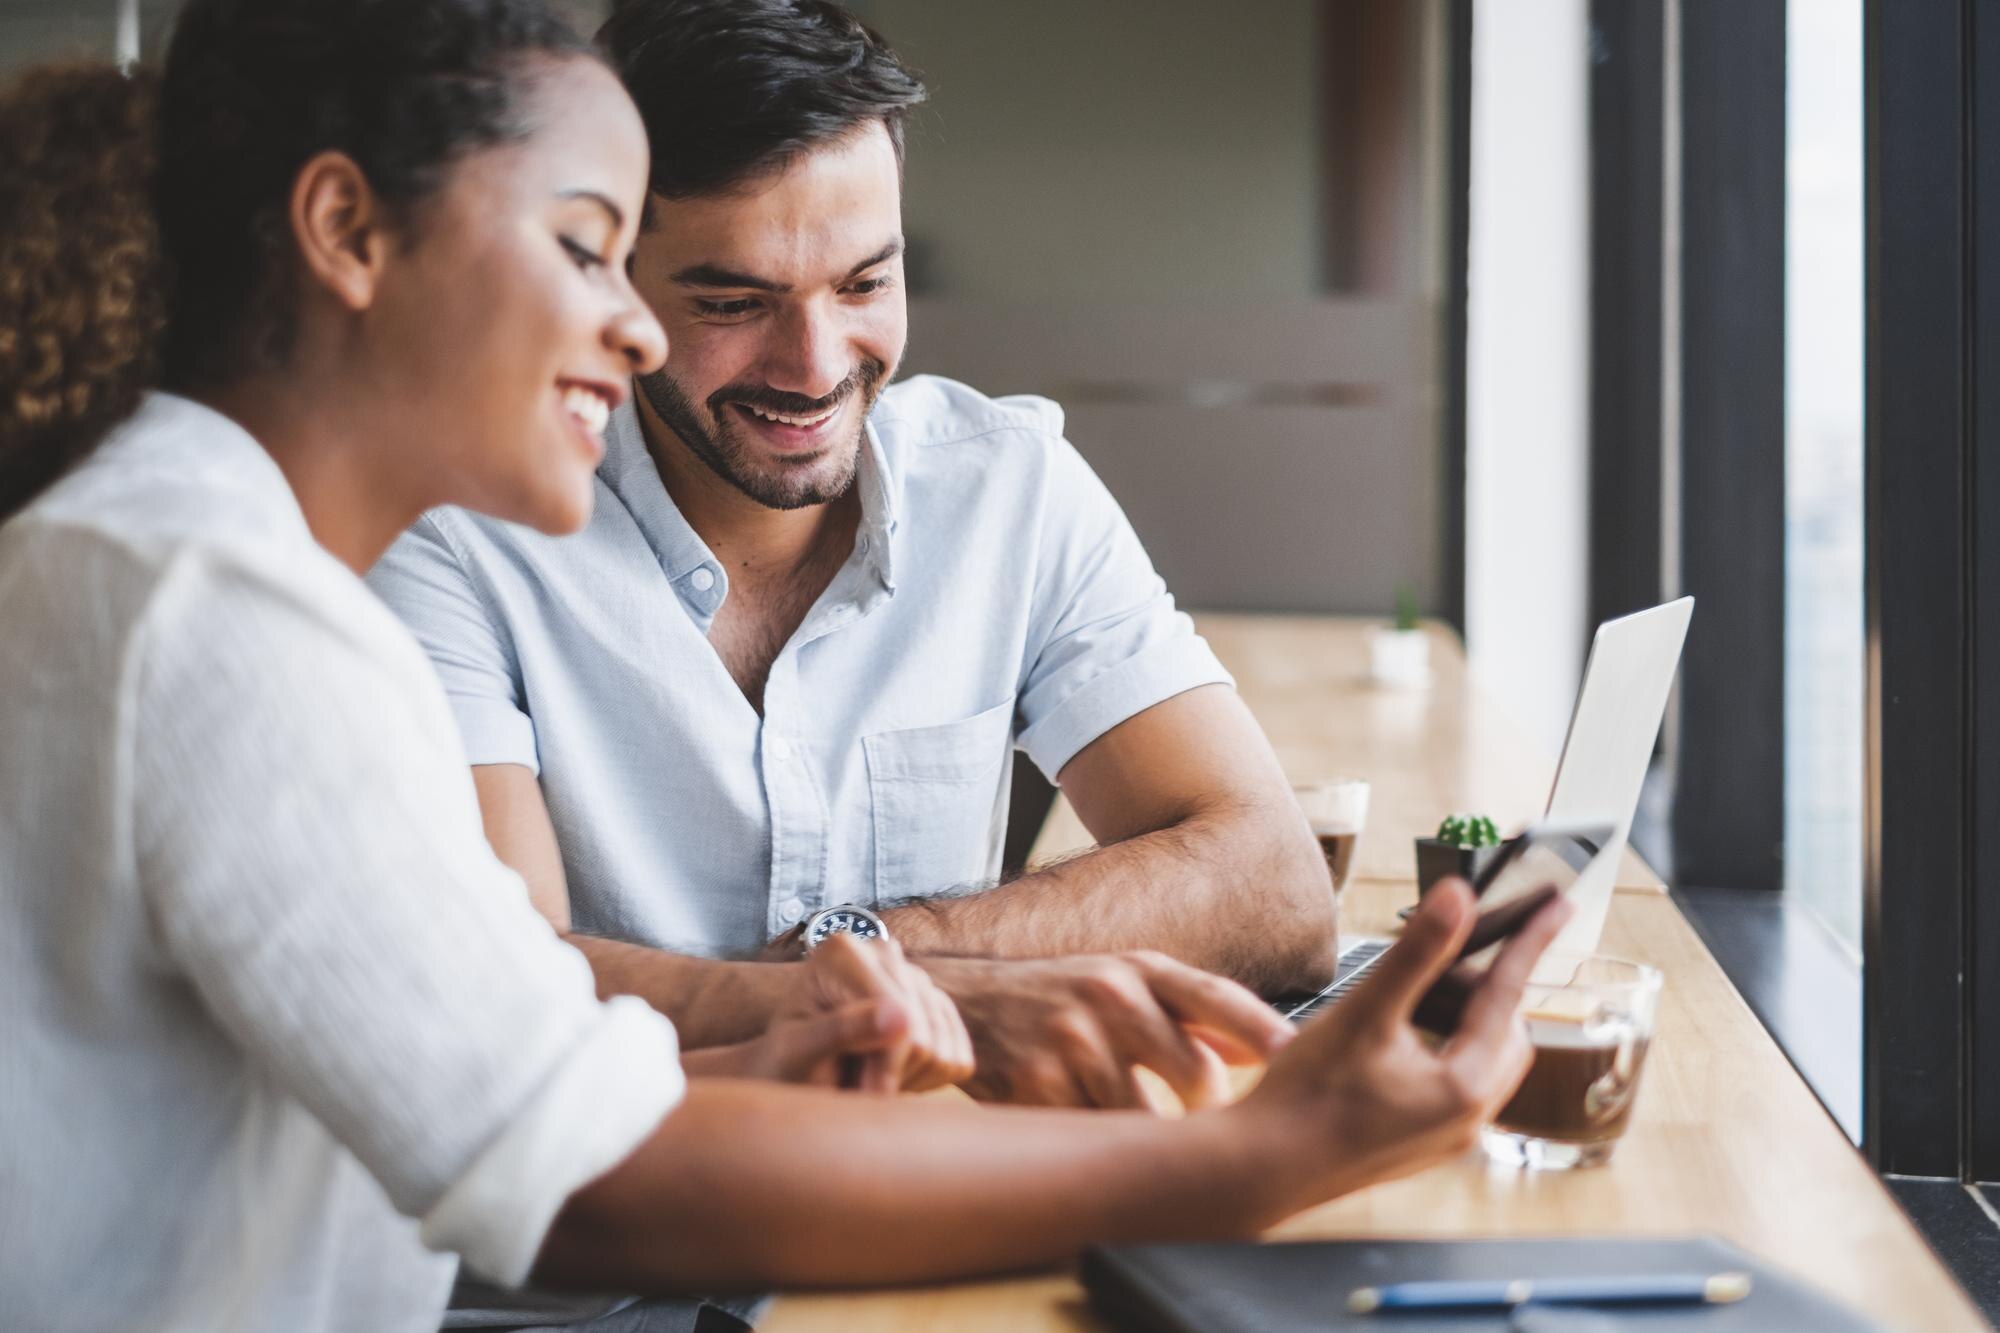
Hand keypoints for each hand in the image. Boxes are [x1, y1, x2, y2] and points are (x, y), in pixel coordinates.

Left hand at [752, 933, 971, 1092]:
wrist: (797, 1077)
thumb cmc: (786, 1066)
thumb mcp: (798, 1052)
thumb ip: (841, 1031)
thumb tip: (903, 1018)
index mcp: (844, 952)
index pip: (895, 1018)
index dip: (882, 1070)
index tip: (858, 1098)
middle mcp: (885, 953)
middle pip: (924, 1036)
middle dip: (889, 1076)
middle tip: (852, 1087)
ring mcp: (917, 978)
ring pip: (945, 1051)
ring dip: (905, 1081)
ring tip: (865, 1077)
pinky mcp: (939, 1008)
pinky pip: (959, 1060)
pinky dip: (927, 1081)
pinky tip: (889, 1073)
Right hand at [920, 952, 1295, 1109]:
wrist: (959, 997)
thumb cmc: (1057, 994)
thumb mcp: (1122, 980)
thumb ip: (1190, 1012)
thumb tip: (1271, 1045)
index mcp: (1142, 969)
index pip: (1220, 1000)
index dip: (1266, 1035)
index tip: (1301, 1066)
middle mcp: (1111, 995)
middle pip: (1199, 1079)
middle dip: (1202, 1113)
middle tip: (1189, 1125)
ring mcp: (1073, 1039)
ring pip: (1146, 1120)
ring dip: (1139, 1134)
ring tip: (1118, 1123)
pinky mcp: (1035, 1082)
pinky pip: (1092, 1137)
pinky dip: (1091, 1144)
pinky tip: (1074, 1124)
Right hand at [1242, 877, 1570, 1198]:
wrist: (1260, 1169)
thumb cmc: (1308, 1096)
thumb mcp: (1366, 1011)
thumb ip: (1418, 952)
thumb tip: (1459, 896)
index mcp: (1465, 1087)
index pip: (1508, 996)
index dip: (1530, 942)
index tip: (1557, 906)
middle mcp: (1467, 1120)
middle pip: (1504, 1034)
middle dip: (1487, 988)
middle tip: (1448, 957)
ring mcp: (1444, 1138)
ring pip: (1478, 1061)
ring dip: (1461, 1020)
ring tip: (1414, 993)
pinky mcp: (1418, 1145)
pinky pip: (1451, 1086)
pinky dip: (1440, 1049)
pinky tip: (1396, 1037)